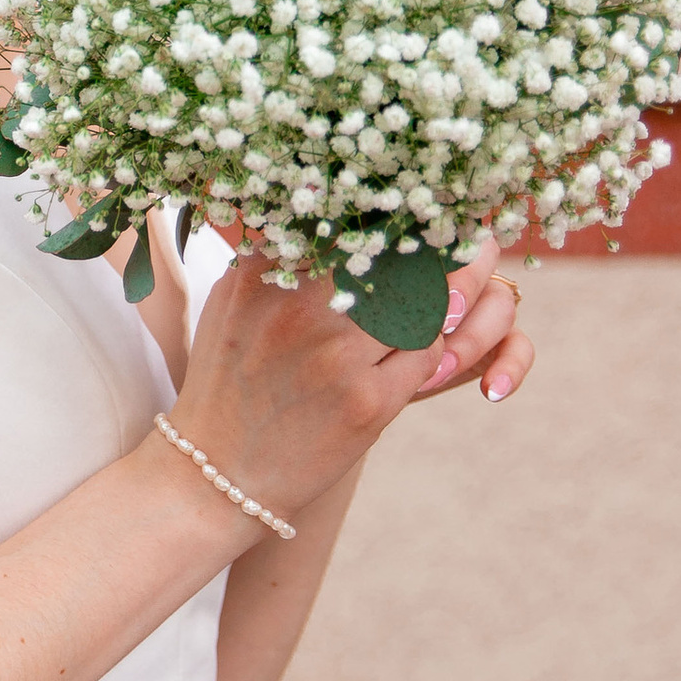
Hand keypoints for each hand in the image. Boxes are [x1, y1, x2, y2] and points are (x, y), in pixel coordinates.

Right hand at [170, 231, 528, 526]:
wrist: (216, 474)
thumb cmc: (227, 381)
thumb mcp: (232, 303)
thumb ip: (274, 253)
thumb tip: (326, 206)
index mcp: (264, 276)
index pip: (352, 224)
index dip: (397, 214)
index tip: (421, 210)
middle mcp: (299, 310)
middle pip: (398, 257)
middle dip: (438, 251)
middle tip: (464, 242)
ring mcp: (336, 359)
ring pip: (423, 305)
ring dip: (439, 305)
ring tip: (444, 300)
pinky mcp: (368, 405)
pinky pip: (429, 357)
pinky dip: (433, 352)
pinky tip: (414, 356)